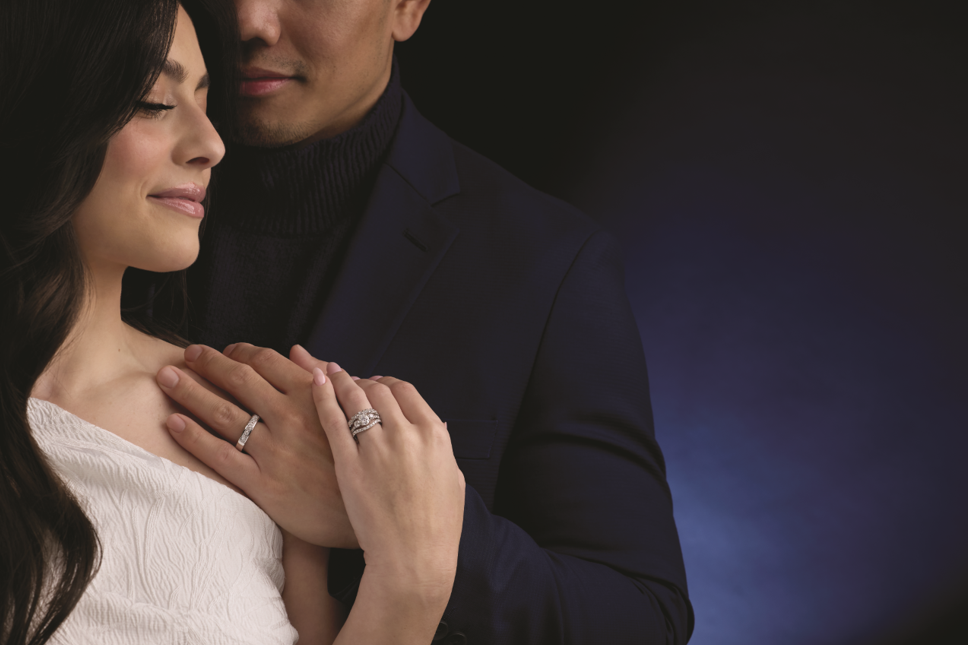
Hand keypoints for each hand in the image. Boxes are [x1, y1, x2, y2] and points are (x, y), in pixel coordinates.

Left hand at [157, 343, 357, 547]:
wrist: (368, 514)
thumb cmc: (360, 460)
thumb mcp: (352, 413)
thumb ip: (324, 381)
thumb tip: (296, 352)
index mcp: (314, 397)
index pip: (267, 361)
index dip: (240, 351)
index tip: (225, 350)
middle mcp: (290, 418)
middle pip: (239, 380)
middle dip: (208, 363)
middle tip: (187, 354)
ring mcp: (275, 451)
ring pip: (223, 414)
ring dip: (190, 392)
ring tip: (166, 379)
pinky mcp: (264, 484)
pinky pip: (221, 456)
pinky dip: (194, 438)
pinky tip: (175, 423)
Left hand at [312, 362, 464, 600]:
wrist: (414, 558)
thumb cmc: (437, 528)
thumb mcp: (453, 480)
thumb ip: (443, 449)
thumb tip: (439, 427)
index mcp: (435, 435)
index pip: (406, 391)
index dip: (388, 383)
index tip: (377, 383)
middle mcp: (407, 434)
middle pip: (379, 389)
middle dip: (362, 380)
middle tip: (348, 379)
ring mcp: (377, 448)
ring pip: (355, 397)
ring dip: (340, 380)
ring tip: (328, 373)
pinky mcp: (349, 464)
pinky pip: (333, 419)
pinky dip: (323, 396)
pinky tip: (314, 382)